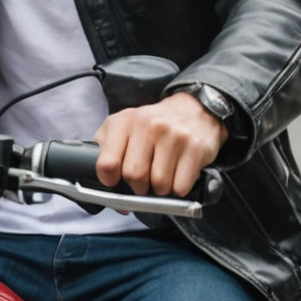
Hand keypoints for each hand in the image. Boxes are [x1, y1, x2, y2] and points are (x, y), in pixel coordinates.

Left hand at [92, 93, 225, 197]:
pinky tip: (177, 176)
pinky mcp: (194, 148)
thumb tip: (108, 190)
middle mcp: (148, 125)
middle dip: (138, 187)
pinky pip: (180, 187)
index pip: (107, 164)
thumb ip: (106, 152)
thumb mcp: (121, 128)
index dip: (110, 180)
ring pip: (159, 185)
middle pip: (135, 176)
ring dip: (159, 190)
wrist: (192, 111)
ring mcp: (173, 136)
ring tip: (162, 177)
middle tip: (143, 181)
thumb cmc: (151, 126)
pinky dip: (178, 189)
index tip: (116, 181)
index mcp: (124, 122)